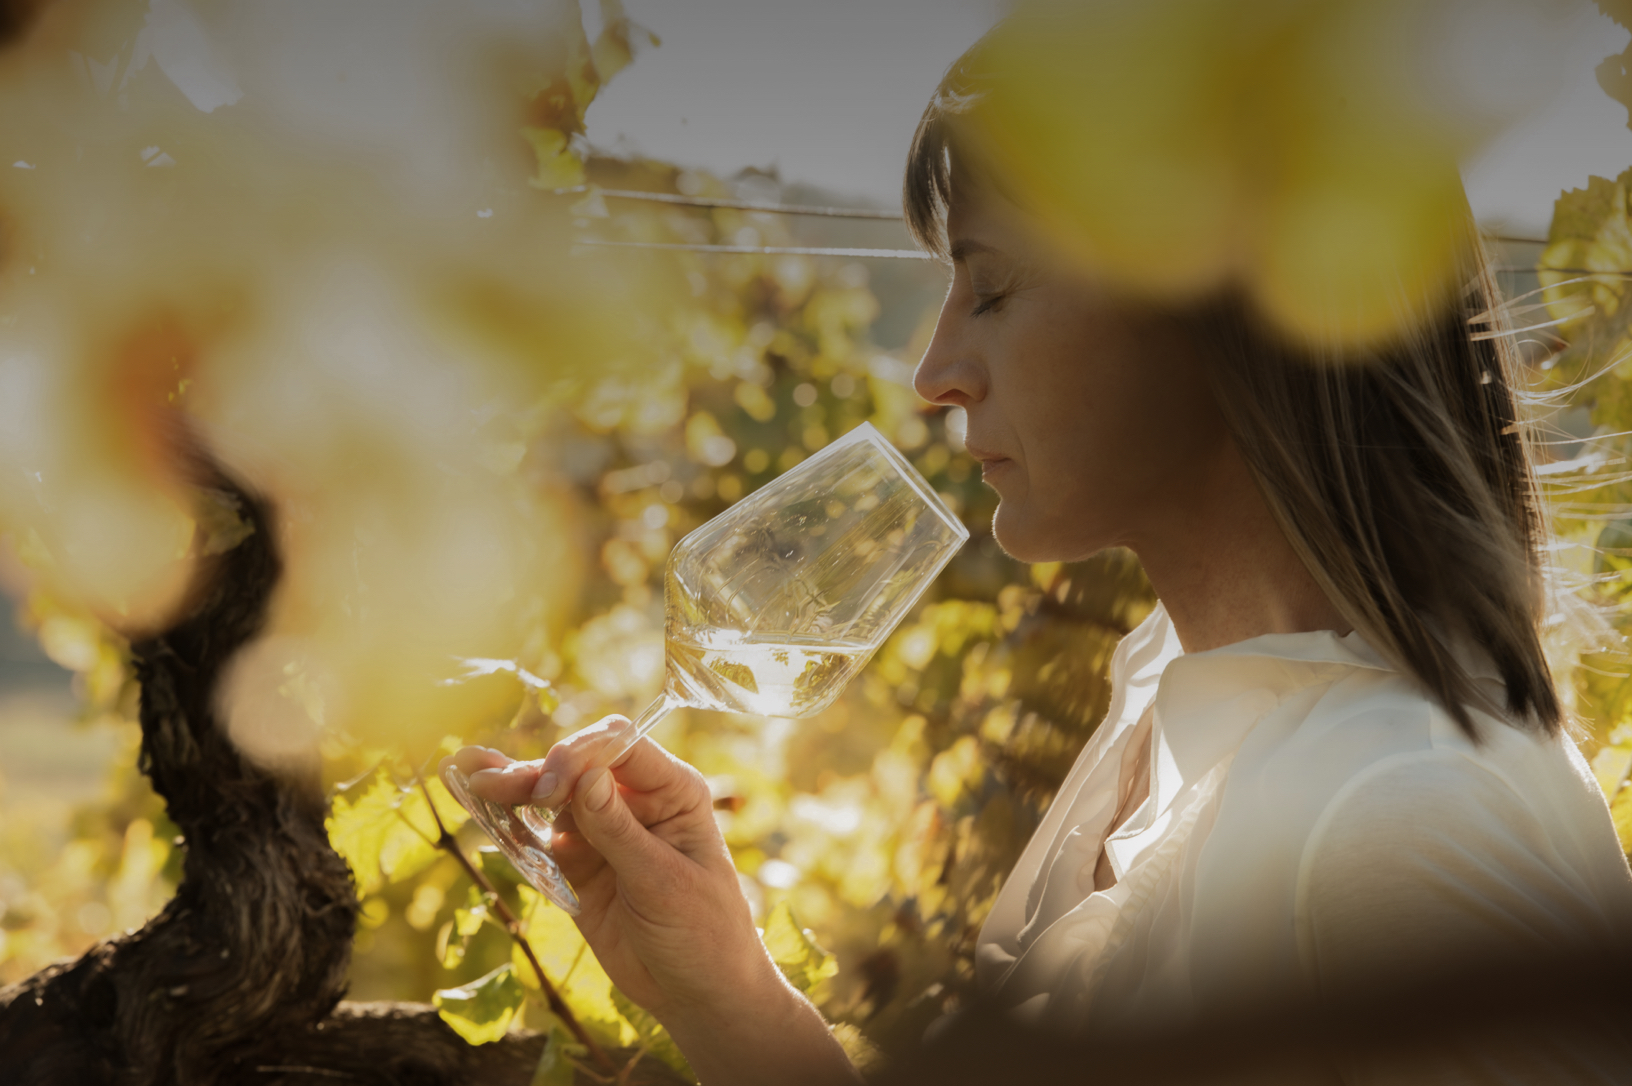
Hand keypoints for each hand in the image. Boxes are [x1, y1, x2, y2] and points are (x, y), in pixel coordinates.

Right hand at [446, 722, 856, 1085]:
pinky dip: (509, 827)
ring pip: (550, 799)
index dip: (581, 756)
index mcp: (672, 791)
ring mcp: (603, 832)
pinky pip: (538, 838)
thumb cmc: (703, 931)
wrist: (698, 992)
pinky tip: (478, 808)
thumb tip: (584, 774)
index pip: (620, 748)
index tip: (552, 788)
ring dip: (512, 790)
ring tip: (468, 778)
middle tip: (492, 785)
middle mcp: (635, 802)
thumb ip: (619, 830)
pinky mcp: (578, 864)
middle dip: (536, 772)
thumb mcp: (663, 882)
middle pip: (578, 768)